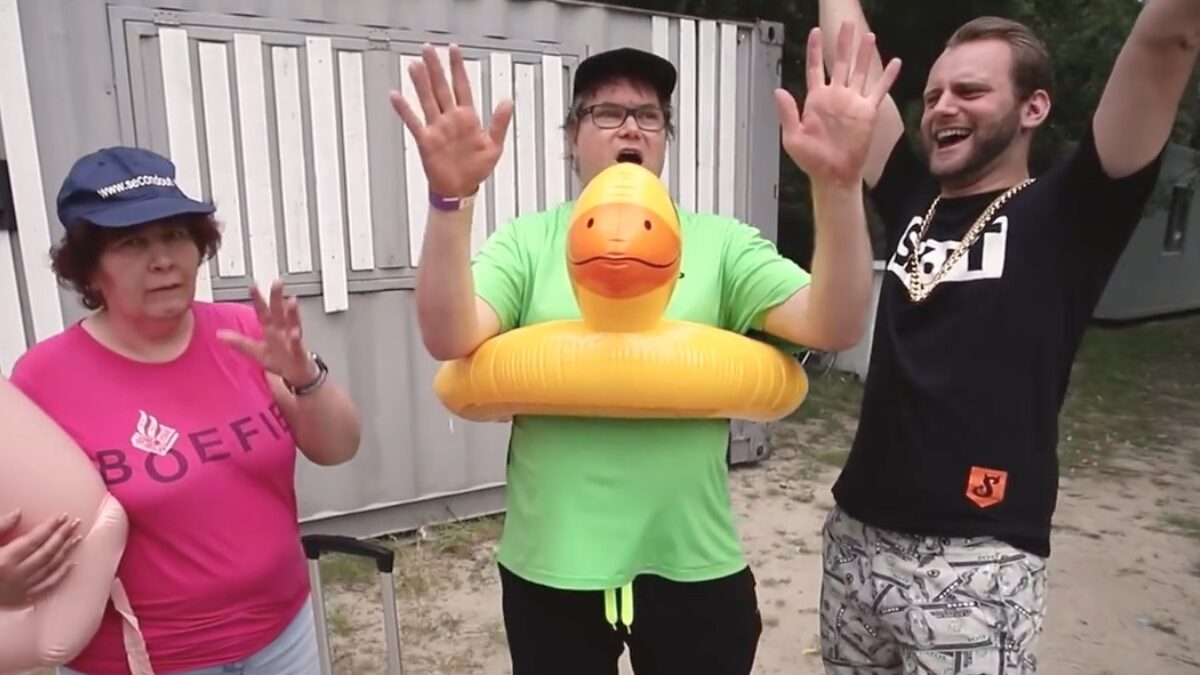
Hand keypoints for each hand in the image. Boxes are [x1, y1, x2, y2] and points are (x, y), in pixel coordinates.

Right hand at [0, 509, 80, 606]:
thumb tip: (19, 512)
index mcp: (3, 560)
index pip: (35, 540)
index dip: (51, 526)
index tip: (63, 515)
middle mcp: (15, 576)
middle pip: (47, 552)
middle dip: (63, 535)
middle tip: (77, 522)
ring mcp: (20, 589)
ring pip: (51, 568)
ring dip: (66, 552)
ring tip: (77, 537)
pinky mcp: (21, 600)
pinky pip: (47, 586)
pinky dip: (61, 574)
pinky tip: (71, 563)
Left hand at [218, 280, 315, 385]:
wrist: (298, 374)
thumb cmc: (279, 360)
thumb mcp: (256, 352)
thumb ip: (239, 342)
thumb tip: (219, 334)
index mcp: (271, 329)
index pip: (263, 311)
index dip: (257, 299)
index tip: (252, 286)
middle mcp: (283, 331)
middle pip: (279, 311)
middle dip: (278, 297)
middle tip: (277, 283)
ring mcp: (292, 340)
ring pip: (293, 323)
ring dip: (292, 313)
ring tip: (291, 302)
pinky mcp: (299, 352)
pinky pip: (297, 345)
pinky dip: (296, 340)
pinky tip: (295, 334)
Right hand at [389, 43, 513, 198]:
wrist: (460, 189)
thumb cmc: (477, 169)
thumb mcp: (494, 146)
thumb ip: (499, 123)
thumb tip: (508, 101)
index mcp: (468, 118)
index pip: (462, 86)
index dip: (458, 67)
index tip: (454, 50)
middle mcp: (450, 119)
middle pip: (441, 87)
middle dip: (435, 68)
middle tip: (428, 48)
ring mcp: (437, 128)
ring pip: (427, 100)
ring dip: (420, 83)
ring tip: (414, 65)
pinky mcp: (426, 140)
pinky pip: (413, 121)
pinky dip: (404, 109)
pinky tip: (396, 95)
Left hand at [774, 22, 900, 186]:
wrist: (834, 174)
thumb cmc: (812, 160)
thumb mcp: (793, 137)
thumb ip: (787, 113)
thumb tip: (778, 90)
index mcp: (816, 99)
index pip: (816, 68)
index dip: (815, 50)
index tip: (816, 32)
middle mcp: (835, 97)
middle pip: (840, 63)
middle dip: (843, 44)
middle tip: (847, 24)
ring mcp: (852, 103)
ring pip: (860, 71)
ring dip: (864, 54)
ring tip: (868, 36)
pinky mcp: (868, 112)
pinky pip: (879, 90)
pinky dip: (887, 76)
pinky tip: (895, 62)